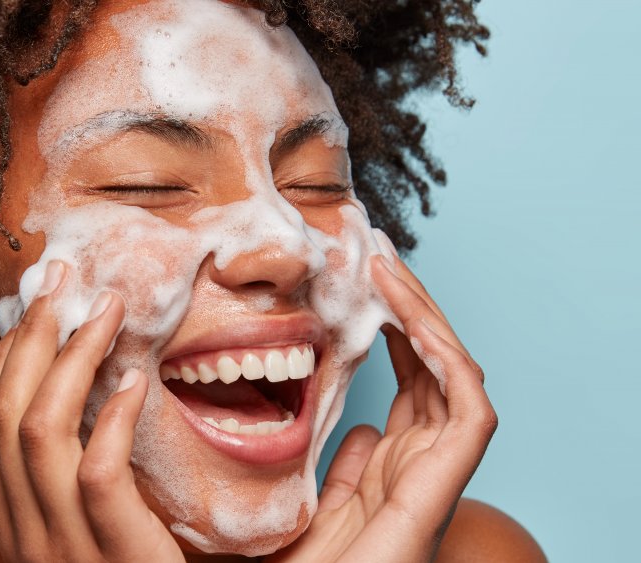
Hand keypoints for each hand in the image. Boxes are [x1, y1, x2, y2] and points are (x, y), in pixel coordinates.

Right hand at [0, 261, 184, 562]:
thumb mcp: (85, 532)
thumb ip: (73, 480)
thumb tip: (93, 400)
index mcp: (12, 522)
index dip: (3, 357)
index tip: (36, 303)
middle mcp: (23, 533)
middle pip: (1, 415)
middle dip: (29, 338)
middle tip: (64, 280)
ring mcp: (62, 548)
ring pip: (39, 432)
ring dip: (70, 360)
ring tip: (108, 313)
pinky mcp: (114, 557)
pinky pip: (96, 473)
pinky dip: (113, 420)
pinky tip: (137, 383)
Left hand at [266, 255, 496, 561]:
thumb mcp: (314, 505)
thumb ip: (342, 466)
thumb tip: (357, 424)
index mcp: (394, 464)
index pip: (411, 382)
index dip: (397, 331)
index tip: (365, 286)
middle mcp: (421, 461)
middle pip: (433, 368)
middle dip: (413, 309)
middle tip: (379, 256)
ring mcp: (435, 469)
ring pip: (453, 375)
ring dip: (426, 317)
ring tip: (388, 269)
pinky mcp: (443, 481)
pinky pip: (469, 410)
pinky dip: (447, 360)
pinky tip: (411, 322)